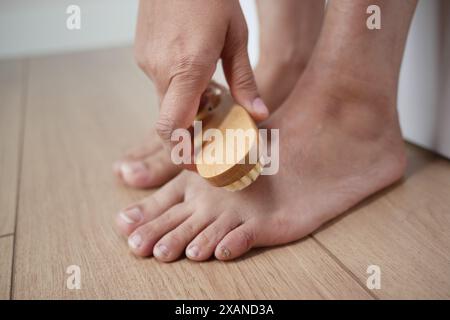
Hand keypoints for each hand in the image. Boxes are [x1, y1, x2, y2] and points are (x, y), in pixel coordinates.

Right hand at [134, 0, 268, 147]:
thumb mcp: (237, 38)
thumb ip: (245, 81)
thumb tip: (259, 115)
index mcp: (187, 69)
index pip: (171, 128)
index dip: (182, 153)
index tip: (198, 164)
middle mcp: (160, 70)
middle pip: (169, 120)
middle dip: (190, 132)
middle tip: (213, 132)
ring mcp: (146, 61)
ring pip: (165, 101)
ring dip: (185, 106)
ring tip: (210, 90)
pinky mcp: (142, 52)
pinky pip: (160, 83)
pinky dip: (177, 87)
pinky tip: (194, 69)